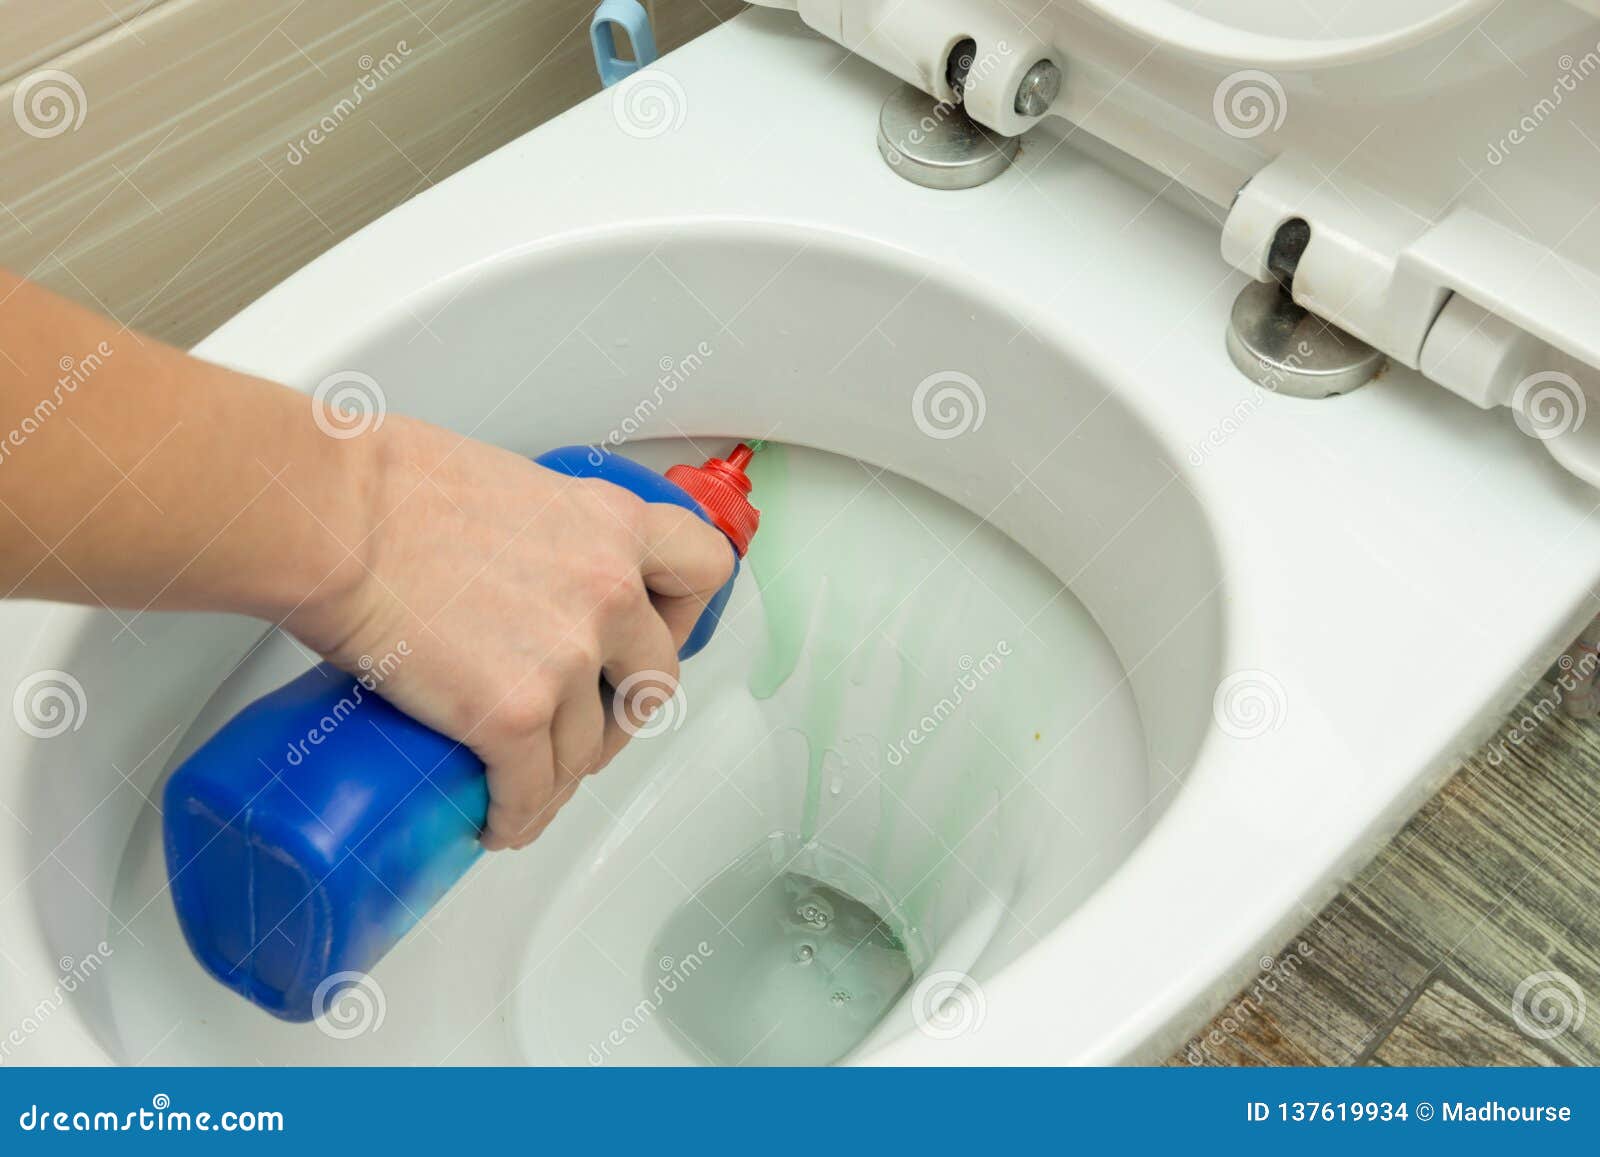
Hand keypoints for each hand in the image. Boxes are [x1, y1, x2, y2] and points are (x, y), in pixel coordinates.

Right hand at [287, 417, 734, 849]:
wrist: (330, 517)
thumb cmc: (387, 486)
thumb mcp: (509, 487)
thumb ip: (544, 532)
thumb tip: (525, 571)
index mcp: (612, 526)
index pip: (703, 571)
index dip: (683, 614)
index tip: (654, 634)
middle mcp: (609, 593)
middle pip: (654, 681)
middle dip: (620, 715)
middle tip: (583, 726)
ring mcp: (566, 660)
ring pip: (589, 750)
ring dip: (562, 776)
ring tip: (526, 784)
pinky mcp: (512, 715)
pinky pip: (532, 792)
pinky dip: (515, 817)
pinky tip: (496, 822)